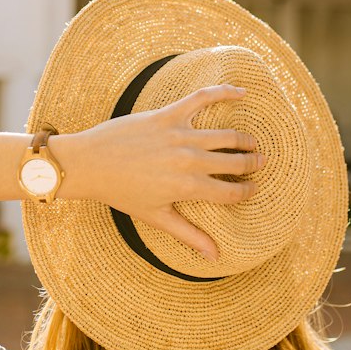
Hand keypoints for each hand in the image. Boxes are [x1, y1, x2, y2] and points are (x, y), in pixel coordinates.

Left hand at [62, 85, 262, 260]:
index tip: (254, 189)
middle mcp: (188, 160)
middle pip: (234, 163)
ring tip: (253, 142)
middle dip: (252, 164)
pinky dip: (224, 92)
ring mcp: (179, 135)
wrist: (89, 163)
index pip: (230, 192)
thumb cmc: (120, 193)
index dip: (247, 192)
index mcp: (187, 188)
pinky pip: (202, 99)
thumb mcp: (156, 217)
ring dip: (244, 139)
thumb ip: (189, 235)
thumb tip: (214, 257)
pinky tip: (241, 92)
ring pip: (226, 135)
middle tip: (261, 162)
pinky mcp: (167, 114)